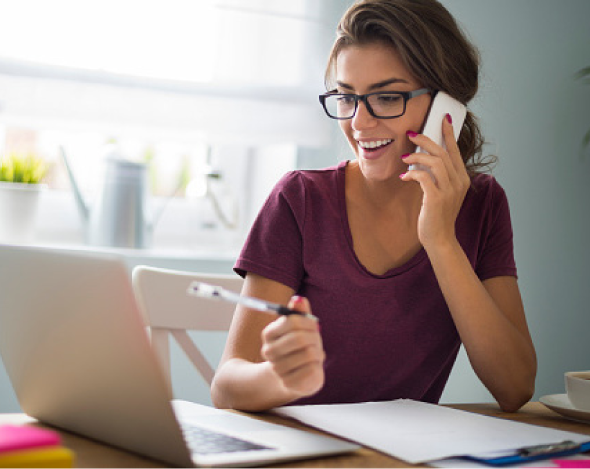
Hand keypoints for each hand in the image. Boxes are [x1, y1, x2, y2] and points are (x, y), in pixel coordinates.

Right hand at [261, 296, 324, 398]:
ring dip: (318, 353)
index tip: (314, 326)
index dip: (308, 322)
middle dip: (314, 338)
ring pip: (308, 353)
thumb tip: (299, 300)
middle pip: (299, 338)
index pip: (292, 321)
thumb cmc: (300, 347)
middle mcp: (269, 351)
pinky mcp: (288, 383)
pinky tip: (312, 367)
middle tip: (317, 341)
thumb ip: (300, 313)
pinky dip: (317, 366)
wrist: (296, 375)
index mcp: (269, 334)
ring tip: (314, 355)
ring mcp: (277, 369)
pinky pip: (312, 369)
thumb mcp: (301, 328)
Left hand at [400, 115, 469, 249]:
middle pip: (443, 152)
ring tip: (404, 158)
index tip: (443, 119)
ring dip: (417, 156)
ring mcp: (449, 190)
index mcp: (462, 179)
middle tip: (410, 134)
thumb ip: (437, 177)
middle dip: (426, 140)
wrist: (440, 239)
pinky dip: (412, 173)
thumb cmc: (437, 215)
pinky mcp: (437, 198)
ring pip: (435, 162)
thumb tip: (422, 160)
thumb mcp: (442, 193)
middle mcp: (459, 182)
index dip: (448, 134)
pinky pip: (423, 177)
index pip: (455, 151)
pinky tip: (404, 176)